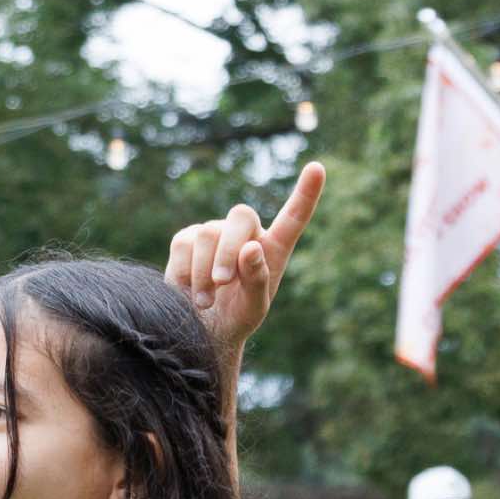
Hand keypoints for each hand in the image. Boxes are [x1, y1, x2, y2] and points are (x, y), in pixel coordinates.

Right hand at [163, 162, 325, 350]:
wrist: (202, 330)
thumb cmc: (237, 318)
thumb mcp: (254, 308)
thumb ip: (257, 280)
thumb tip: (251, 248)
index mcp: (273, 247)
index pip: (293, 216)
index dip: (306, 193)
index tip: (317, 169)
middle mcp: (245, 232)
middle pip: (240, 216)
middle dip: (229, 250)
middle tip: (222, 282)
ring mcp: (214, 232)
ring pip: (206, 234)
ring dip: (204, 272)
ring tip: (205, 303)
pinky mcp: (186, 239)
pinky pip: (182, 245)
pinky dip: (184, 274)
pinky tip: (189, 294)